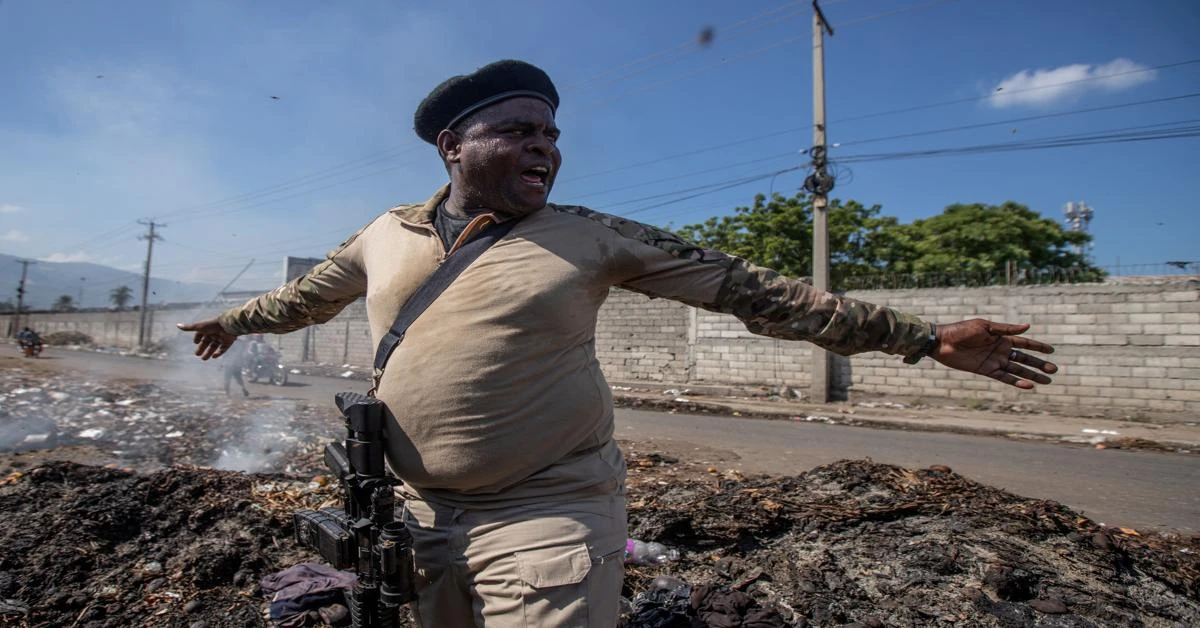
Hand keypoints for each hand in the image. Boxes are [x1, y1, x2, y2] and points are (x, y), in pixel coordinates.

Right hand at [176, 319, 237, 359]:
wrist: (228, 325)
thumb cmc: (212, 325)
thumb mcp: (199, 327)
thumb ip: (189, 327)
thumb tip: (177, 325)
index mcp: (207, 328)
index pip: (201, 334)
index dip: (198, 338)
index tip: (195, 343)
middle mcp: (214, 333)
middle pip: (207, 342)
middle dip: (202, 348)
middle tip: (197, 355)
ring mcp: (222, 338)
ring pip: (214, 347)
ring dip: (209, 353)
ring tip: (203, 359)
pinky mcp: (228, 342)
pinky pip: (223, 349)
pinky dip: (218, 353)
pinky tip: (213, 357)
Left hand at [932, 319, 1056, 389]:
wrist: (942, 342)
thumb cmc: (961, 330)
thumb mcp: (985, 327)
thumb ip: (1006, 329)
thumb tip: (1028, 326)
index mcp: (1001, 337)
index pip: (1024, 343)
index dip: (1038, 347)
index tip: (1052, 351)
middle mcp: (1000, 350)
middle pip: (1024, 358)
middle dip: (1039, 364)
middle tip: (1054, 370)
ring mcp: (993, 361)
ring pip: (1017, 370)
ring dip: (1032, 375)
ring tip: (1047, 381)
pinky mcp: (985, 370)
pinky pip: (1004, 377)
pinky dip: (1016, 382)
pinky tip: (1029, 385)